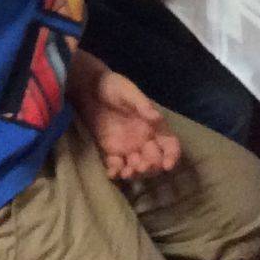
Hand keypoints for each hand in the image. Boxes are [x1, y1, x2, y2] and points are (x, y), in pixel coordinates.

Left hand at [69, 56, 180, 181]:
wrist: (88, 88)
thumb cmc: (112, 86)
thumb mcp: (127, 91)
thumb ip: (141, 104)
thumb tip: (157, 117)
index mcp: (152, 125)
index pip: (169, 144)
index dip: (172, 156)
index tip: (167, 165)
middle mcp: (143, 139)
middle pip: (154, 160)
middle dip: (150, 166)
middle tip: (140, 166)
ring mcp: (128, 146)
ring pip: (137, 166)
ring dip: (134, 172)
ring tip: (126, 172)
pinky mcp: (111, 149)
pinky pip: (117, 165)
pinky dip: (115, 171)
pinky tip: (112, 173)